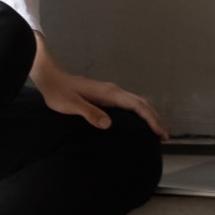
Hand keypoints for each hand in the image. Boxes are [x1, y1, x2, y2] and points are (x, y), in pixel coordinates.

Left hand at [31, 41, 167, 139]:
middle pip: (141, 103)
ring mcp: (110, 92)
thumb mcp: (72, 105)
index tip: (160, 132)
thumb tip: (108, 124)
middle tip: (164, 136)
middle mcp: (113, 91)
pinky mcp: (106, 96)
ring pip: (136, 103)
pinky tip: (138, 122)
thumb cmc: (59, 93)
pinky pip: (128, 104)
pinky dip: (139, 113)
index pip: (136, 106)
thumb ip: (90, 113)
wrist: (50, 78)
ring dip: (148, 115)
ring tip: (156, 131)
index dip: (150, 119)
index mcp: (109, 93)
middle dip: (154, 118)